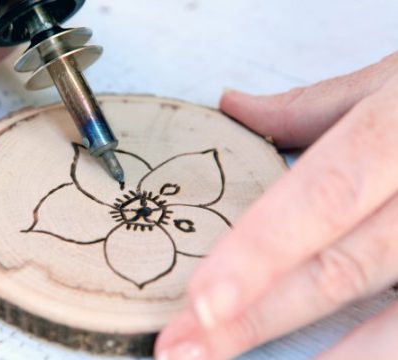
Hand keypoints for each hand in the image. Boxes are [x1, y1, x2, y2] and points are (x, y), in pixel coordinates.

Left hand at [155, 52, 397, 358]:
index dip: (261, 253)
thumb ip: (313, 107)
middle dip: (257, 318)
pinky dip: (376, 353)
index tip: (201, 301)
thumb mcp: (393, 85)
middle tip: (187, 349)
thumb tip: (235, 107)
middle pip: (338, 269)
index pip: (322, 197)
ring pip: (395, 321)